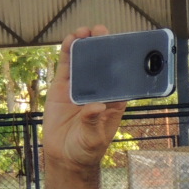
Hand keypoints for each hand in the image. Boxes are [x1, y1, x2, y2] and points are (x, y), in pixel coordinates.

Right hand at [42, 27, 129, 172]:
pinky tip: (71, 40)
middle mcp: (99, 90)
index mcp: (114, 101)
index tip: (127, 45)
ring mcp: (80, 87)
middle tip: (102, 32)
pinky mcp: (62, 88)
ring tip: (86, 31)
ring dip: (86, 45)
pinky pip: (66, 67)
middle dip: (104, 47)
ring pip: (85, 62)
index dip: (125, 61)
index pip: (123, 78)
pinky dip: (68, 52)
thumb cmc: (86, 149)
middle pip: (104, 64)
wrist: (64, 156)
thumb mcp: (93, 139)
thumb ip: (93, 123)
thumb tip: (96, 107)